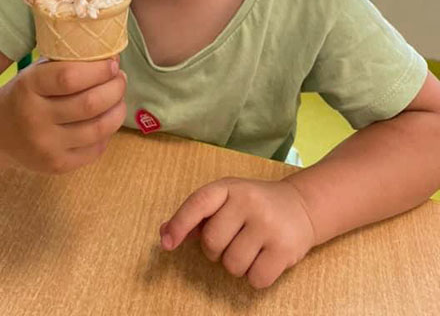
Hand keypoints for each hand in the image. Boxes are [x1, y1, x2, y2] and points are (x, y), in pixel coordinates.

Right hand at [0, 56, 126, 172]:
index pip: (69, 77)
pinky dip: (108, 131)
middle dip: (114, 88)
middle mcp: (35, 118)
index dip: (98, 69)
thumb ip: (66, 64)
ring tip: (118, 97)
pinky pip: (95, 148)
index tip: (112, 62)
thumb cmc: (25, 94)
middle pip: (89, 104)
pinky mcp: (57, 166)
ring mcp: (46, 146)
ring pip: (98, 128)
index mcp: (28, 87)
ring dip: (117, 109)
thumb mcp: (36, 72)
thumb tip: (109, 58)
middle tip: (120, 78)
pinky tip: (106, 119)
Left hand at [159, 177, 315, 288]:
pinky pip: (255, 280)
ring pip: (232, 266)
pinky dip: (256, 277)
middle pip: (213, 244)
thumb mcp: (226, 201)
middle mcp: (249, 201)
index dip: (179, 224)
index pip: (198, 203)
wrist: (302, 205)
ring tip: (252, 247)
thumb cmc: (254, 205)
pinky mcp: (285, 249)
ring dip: (237, 265)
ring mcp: (268, 225)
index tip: (166, 244)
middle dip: (217, 250)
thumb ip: (196, 217)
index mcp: (229, 187)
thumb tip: (165, 233)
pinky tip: (265, 258)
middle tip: (234, 239)